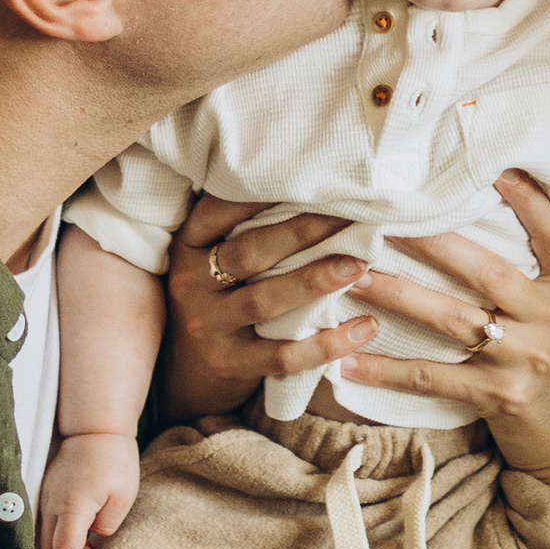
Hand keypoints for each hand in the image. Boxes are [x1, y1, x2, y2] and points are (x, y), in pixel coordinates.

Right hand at [38, 432, 140, 548]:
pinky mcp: (45, 489)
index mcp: (73, 506)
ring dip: (60, 545)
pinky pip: (42, 520)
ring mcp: (45, 495)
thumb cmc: (114, 459)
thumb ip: (107, 525)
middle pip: (47, 547)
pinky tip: (75, 525)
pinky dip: (55, 531)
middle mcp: (52, 503)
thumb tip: (93, 536)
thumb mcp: (123, 497)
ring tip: (84, 540)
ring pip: (42, 535)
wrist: (96, 429)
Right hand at [162, 195, 377, 422]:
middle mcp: (191, 283)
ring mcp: (208, 327)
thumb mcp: (212, 259)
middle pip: (249, 253)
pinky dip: (325, 344)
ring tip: (358, 265)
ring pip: (263, 301)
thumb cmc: (218, 297)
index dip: (259, 194)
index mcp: (189, 247)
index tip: (308, 177)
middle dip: (302, 232)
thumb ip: (246, 229)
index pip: (218, 211)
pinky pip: (282, 356)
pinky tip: (364, 327)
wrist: (185, 370)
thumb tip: (314, 186)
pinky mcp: (230, 364)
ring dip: (314, 281)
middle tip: (350, 217)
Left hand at [330, 170, 549, 489]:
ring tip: (354, 275)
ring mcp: (525, 359)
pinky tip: (349, 359)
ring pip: (451, 318)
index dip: (530, 201)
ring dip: (397, 294)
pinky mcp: (499, 396)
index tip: (495, 169)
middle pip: (486, 270)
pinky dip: (387, 369)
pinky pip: (433, 377)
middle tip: (381, 218)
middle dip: (430, 241)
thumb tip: (492, 204)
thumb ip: (532, 268)